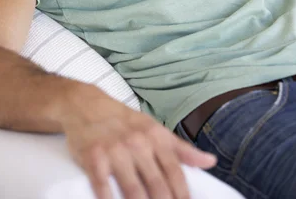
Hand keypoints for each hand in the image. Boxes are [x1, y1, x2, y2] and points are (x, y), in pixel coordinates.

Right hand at [62, 84, 216, 198]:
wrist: (85, 104)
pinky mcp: (94, 158)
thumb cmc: (123, 120)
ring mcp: (115, 151)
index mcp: (155, 137)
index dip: (184, 197)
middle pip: (158, 186)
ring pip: (134, 191)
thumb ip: (181, 148)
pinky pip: (104, 188)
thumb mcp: (154, 128)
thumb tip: (210, 162)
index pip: (176, 173)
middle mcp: (137, 143)